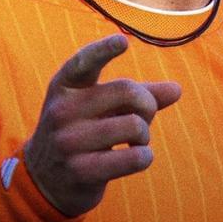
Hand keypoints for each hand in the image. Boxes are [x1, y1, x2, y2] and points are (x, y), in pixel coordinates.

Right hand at [24, 34, 180, 215]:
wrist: (45, 180)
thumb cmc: (82, 132)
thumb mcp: (99, 107)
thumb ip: (137, 95)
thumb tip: (177, 89)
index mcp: (64, 86)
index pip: (84, 62)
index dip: (104, 50)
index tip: (123, 41)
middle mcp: (62, 110)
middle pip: (127, 91)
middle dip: (147, 104)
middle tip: (143, 118)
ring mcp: (68, 142)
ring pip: (134, 125)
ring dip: (145, 135)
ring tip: (135, 142)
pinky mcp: (80, 171)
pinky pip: (132, 158)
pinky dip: (145, 157)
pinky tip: (138, 158)